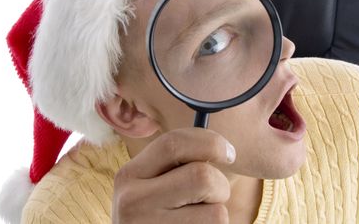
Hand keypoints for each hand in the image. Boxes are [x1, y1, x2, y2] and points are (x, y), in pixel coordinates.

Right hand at [112, 128, 235, 223]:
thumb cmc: (157, 217)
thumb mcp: (152, 187)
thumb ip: (176, 164)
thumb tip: (221, 147)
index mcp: (129, 175)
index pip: (173, 143)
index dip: (210, 142)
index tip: (229, 153)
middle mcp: (132, 202)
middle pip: (202, 176)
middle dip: (220, 185)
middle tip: (213, 197)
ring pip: (216, 211)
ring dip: (218, 215)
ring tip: (197, 222)